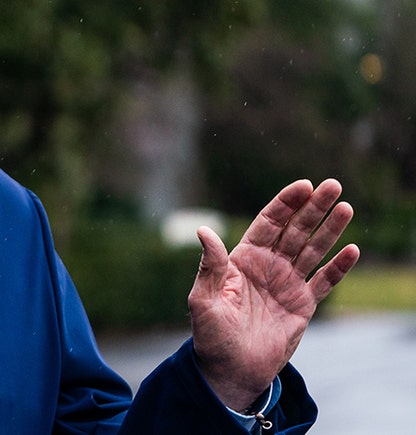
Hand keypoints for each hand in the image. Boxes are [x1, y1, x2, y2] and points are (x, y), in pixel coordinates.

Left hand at [188, 178, 359, 410]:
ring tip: (346, 208)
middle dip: (313, 207)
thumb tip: (203, 230)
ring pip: (312, 250)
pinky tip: (352, 250)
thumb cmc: (211, 335)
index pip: (268, 223)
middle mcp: (267, 266)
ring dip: (329, 230)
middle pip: (295, 230)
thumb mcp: (204, 299)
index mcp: (242, 259)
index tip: (303, 186)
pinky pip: (324, 282)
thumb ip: (210, 266)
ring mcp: (286, 284)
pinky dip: (338, 267)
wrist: (230, 370)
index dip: (285, 203)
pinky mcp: (302, 305)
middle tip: (333, 185)